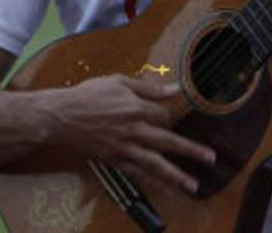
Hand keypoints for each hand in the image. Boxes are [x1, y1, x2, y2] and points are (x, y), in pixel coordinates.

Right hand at [46, 75, 215, 194]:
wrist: (61, 117)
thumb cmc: (88, 96)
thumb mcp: (118, 82)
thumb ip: (148, 87)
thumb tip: (174, 88)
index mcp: (135, 108)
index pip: (163, 115)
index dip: (168, 115)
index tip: (167, 115)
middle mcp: (133, 130)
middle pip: (168, 142)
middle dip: (191, 150)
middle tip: (210, 158)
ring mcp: (124, 148)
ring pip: (155, 164)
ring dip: (176, 175)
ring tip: (194, 185)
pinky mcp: (115, 161)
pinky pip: (139, 174)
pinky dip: (154, 182)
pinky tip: (167, 190)